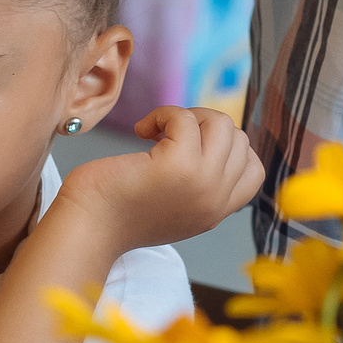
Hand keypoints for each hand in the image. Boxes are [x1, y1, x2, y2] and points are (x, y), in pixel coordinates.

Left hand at [56, 106, 265, 253]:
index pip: (253, 169)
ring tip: (158, 131)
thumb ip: (200, 182)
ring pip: (221, 124)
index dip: (226, 148)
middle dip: (204, 126)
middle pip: (239, 139)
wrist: (88, 228)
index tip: (191, 148)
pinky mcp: (178, 166)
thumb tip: (212, 135)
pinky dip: (163, 114)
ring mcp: (202, 183)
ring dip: (187, 116)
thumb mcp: (174, 203)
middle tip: (169, 135)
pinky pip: (184, 118)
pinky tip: (142, 131)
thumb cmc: (119, 210)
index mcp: (217, 211)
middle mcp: (216, 200)